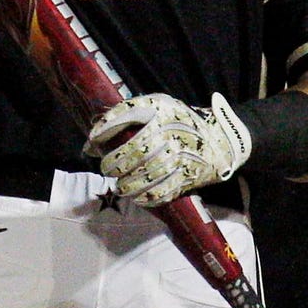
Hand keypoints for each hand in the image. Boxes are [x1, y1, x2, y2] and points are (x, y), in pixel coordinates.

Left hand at [85, 91, 250, 205]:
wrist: (220, 142)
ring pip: (148, 175)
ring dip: (127, 184)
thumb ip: (121, 121)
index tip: (92, 140)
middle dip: (115, 164)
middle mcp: (174, 131)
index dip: (107, 127)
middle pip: (137, 151)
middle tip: (107, 169)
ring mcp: (183, 156)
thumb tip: (88, 146)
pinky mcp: (189, 176)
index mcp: (164, 109)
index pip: (129, 113)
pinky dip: (146, 197)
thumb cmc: (177, 123)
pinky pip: (163, 191)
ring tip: (120, 186)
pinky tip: (136, 197)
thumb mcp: (155, 109)